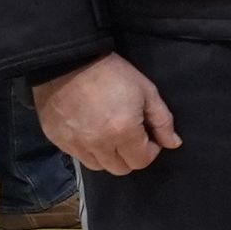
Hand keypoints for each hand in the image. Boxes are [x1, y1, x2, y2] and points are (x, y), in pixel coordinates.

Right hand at [34, 53, 178, 176]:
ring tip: (109, 134)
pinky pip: (78, 156)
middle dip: (131, 156)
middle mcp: (98, 144)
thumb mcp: (146, 90)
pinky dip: (88, 149)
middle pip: (120, 169)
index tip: (148, 135)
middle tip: (130, 135)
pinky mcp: (57, 141)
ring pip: (99, 166)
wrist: (69, 61)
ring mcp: (75, 145)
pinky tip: (90, 131)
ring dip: (109, 156)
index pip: (142, 161)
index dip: (150, 150)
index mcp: (122, 132)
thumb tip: (173, 144)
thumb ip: (162, 121)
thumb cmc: (112, 73)